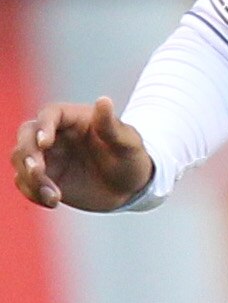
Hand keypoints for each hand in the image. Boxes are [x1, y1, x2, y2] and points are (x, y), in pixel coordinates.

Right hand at [12, 98, 153, 210]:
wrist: (130, 187)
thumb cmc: (131, 158)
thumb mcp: (128, 143)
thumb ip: (112, 125)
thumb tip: (103, 100)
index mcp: (72, 118)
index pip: (49, 114)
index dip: (44, 127)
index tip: (45, 144)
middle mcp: (54, 135)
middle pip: (26, 135)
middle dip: (27, 153)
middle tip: (38, 171)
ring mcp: (47, 157)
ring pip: (21, 160)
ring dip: (29, 177)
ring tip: (53, 196)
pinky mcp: (44, 178)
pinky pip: (26, 182)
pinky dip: (32, 192)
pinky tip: (52, 202)